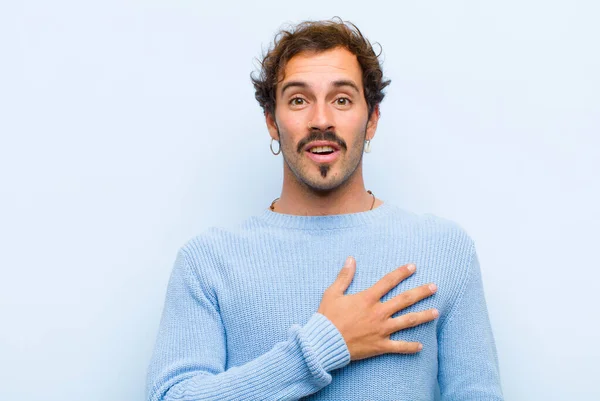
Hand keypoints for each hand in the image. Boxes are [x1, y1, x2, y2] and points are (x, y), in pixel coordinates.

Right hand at [317, 256, 437, 360]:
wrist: (324, 342)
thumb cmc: (327, 317)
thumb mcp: (333, 293)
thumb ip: (344, 276)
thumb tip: (351, 259)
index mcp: (368, 298)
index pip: (389, 281)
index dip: (402, 273)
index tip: (413, 267)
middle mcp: (378, 312)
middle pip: (405, 300)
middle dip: (421, 292)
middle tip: (435, 287)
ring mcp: (381, 330)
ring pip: (408, 321)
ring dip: (423, 316)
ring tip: (436, 312)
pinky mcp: (380, 345)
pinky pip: (399, 346)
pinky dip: (410, 347)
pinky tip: (421, 346)